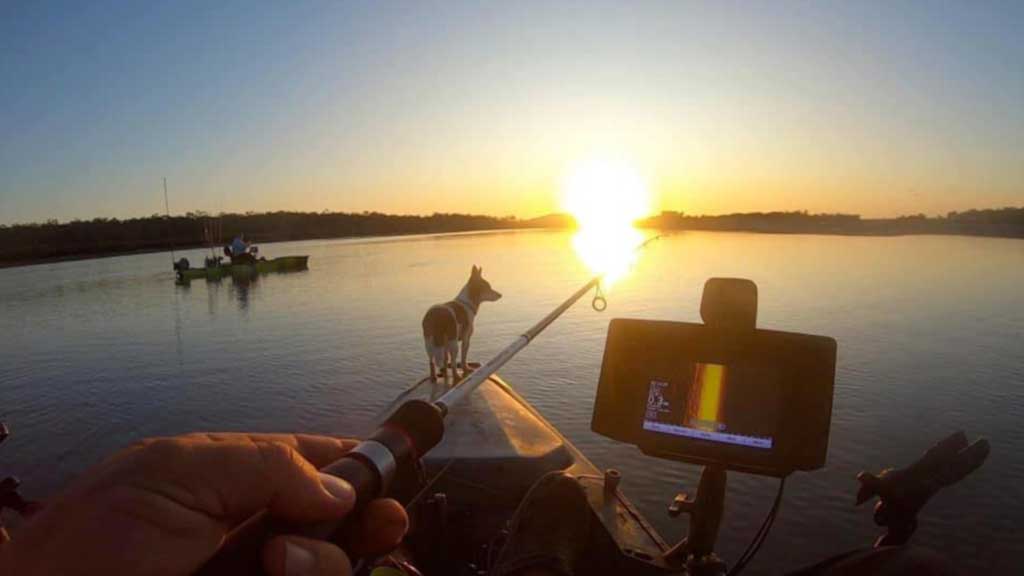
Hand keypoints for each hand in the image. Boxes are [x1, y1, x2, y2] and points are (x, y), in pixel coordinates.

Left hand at [0, 433, 407, 575]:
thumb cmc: (92, 539)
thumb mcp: (174, 470)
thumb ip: (263, 465)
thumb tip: (337, 489)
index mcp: (229, 479)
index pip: (310, 463)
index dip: (355, 463)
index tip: (394, 469)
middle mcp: (248, 527)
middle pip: (337, 518)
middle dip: (367, 515)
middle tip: (385, 521)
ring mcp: (252, 574)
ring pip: (331, 566)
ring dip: (326, 559)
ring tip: (281, 559)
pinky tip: (280, 573)